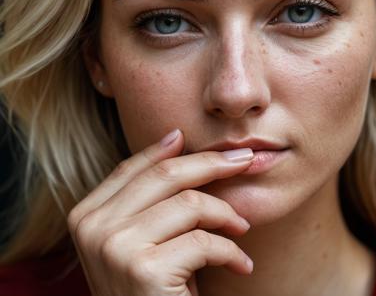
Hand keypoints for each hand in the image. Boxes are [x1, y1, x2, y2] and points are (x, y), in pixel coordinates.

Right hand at [67, 129, 253, 295]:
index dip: (170, 149)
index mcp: (87, 215)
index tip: (201, 141)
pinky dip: (231, 252)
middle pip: (166, 174)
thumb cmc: (150, 287)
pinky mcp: (144, 270)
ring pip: (191, 204)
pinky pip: (204, 242)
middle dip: (213, 163)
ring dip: (227, 215)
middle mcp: (94, 228)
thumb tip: (175, 137)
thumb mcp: (140, 238)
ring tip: (242, 228)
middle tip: (246, 159)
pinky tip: (241, 264)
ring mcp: (115, 248)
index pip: (133, 167)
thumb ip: (150, 195)